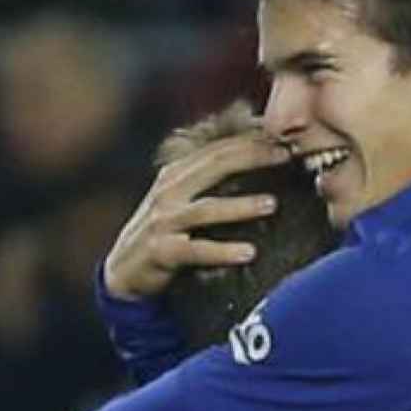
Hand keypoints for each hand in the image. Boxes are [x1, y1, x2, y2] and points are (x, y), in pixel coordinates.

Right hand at [102, 132, 288, 298]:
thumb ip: (211, 181)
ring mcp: (163, 221)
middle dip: (252, 157)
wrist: (124, 271)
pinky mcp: (161, 251)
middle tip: (286, 156)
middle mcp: (168, 191)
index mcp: (177, 174)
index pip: (218, 149)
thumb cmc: (165, 233)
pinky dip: (223, 251)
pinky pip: (196, 250)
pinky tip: (249, 253)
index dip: (251, 140)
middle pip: (214, 166)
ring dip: (240, 206)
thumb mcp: (183, 200)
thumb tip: (257, 160)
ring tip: (272, 204)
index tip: (285, 138)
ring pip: (206, 208)